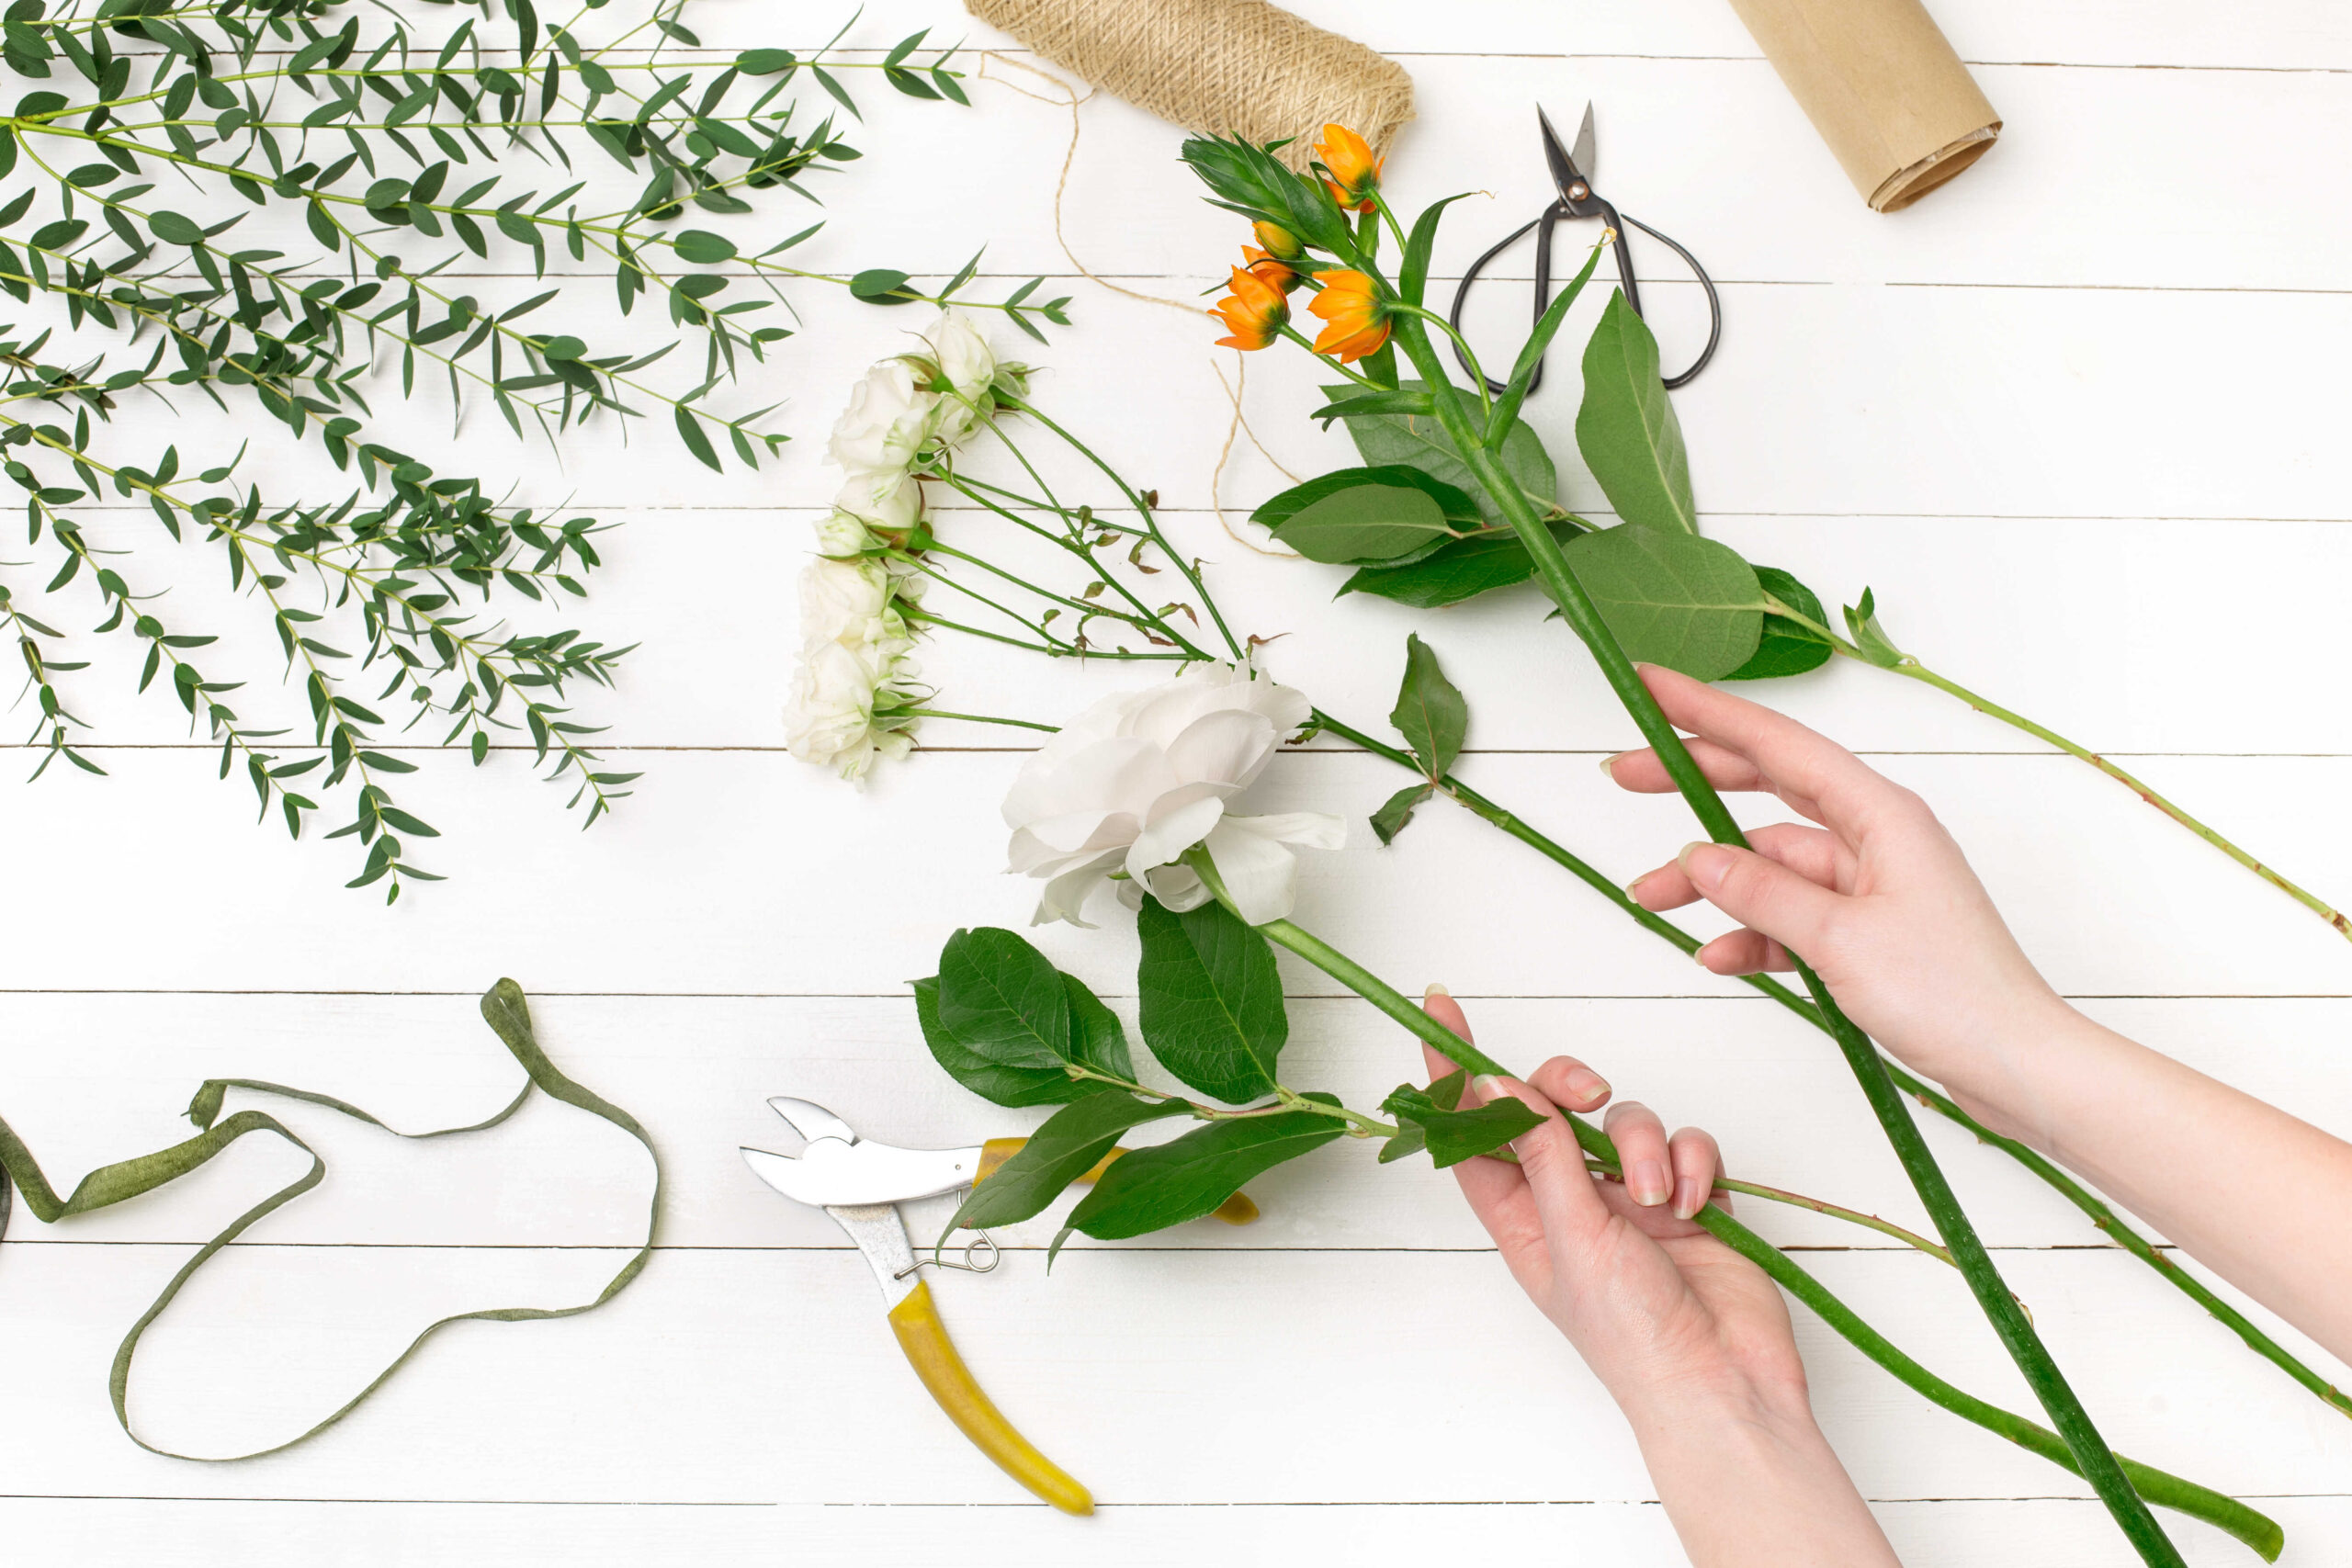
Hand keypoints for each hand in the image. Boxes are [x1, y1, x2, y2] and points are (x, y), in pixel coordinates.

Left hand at [1420, 988, 1802, 1418]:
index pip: (1474, 1131)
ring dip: (1643, 1147)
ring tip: (1657, 1200)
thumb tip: (1498, 1089)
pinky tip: (1697, 1205)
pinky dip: (1693, 1164)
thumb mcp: (1571, 1238)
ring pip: (1626, 1119)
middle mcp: (1570, 1200)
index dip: (1454, 1072)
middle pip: (1553, 1106)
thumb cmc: (1633, 1337)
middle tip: (1589, 1095)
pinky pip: (1685, 1143)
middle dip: (1569, 1087)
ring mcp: (1630, 1198)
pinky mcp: (1689, 1197)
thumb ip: (1542, 1156)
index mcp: (1520, 1217)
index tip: (1437, 1008)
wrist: (1724, 1382)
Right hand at [1605, 663, 2073, 1133]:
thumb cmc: (1955, 996)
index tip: (1651, 685)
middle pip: (1767, 789)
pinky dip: (1749, 932)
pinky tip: (1717, 955)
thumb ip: (1764, 894)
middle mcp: (1874, 836)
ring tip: (1649, 898)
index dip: (1709, 711)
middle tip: (1623, 775)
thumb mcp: (1842, 940)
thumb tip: (1700, 858)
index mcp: (1881, 815)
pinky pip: (1789, 915)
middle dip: (1693, 783)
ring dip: (1710, 881)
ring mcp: (1869, 884)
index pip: (1778, 744)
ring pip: (1768, 863)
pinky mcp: (1865, 931)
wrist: (2016, 1066)